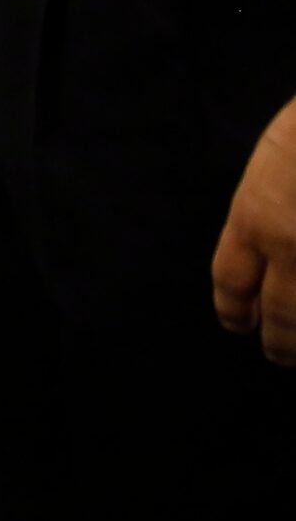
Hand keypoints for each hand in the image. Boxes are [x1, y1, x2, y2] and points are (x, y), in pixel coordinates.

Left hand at [215, 99, 295, 364]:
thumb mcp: (274, 165)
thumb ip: (266, 214)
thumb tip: (266, 263)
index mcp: (254, 217)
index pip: (231, 282)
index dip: (232, 309)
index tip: (237, 322)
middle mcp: (292, 246)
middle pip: (280, 317)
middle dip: (278, 342)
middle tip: (278, 354)